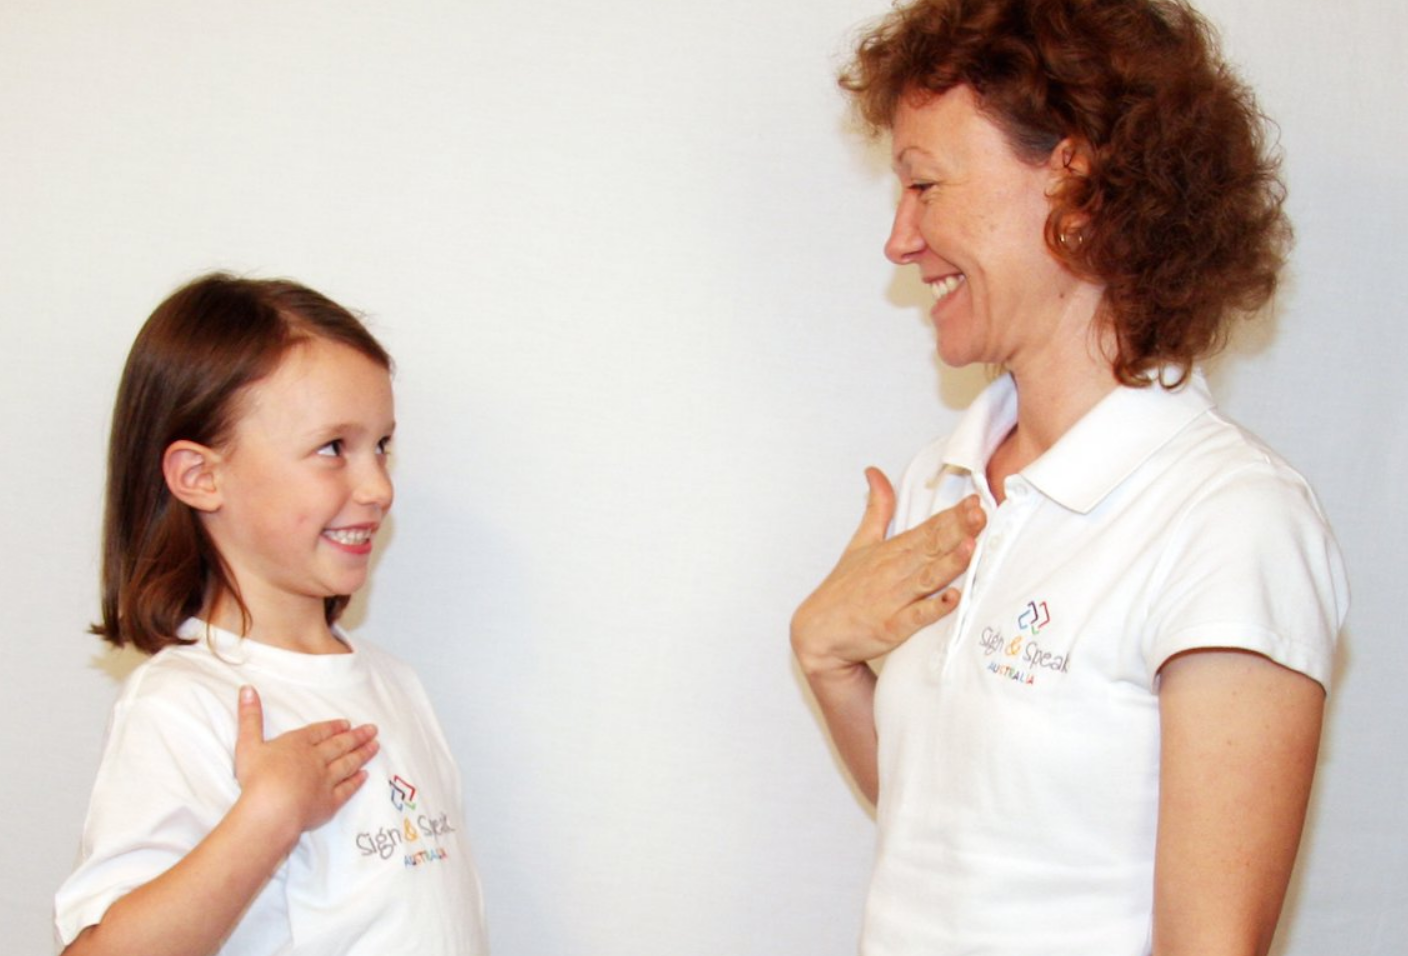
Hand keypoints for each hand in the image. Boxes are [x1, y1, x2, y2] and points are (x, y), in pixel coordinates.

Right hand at [233, 686, 378, 845]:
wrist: (272, 810)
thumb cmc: (257, 778)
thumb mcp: (248, 744)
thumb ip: (249, 717)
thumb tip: (247, 689)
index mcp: (298, 744)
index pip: (319, 732)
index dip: (333, 727)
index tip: (347, 724)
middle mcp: (316, 759)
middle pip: (340, 745)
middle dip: (357, 736)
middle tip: (373, 729)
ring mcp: (326, 781)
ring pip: (348, 764)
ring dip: (362, 754)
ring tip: (375, 746)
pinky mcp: (329, 803)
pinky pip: (347, 790)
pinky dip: (356, 782)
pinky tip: (364, 776)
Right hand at [792, 467, 984, 675]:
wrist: (818, 631)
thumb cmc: (843, 588)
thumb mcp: (860, 541)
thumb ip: (877, 508)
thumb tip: (875, 472)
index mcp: (892, 550)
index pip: (928, 528)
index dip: (953, 515)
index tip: (974, 502)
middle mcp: (895, 571)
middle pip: (931, 547)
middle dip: (957, 530)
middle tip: (980, 513)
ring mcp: (893, 599)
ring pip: (927, 578)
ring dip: (950, 562)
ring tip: (971, 546)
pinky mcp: (891, 627)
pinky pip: (916, 617)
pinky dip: (933, 608)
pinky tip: (952, 598)